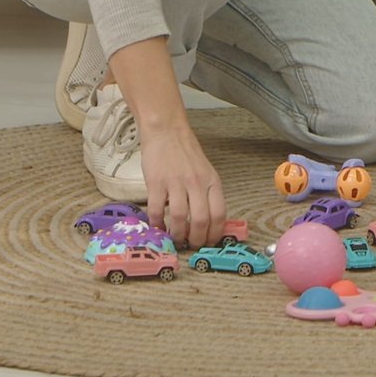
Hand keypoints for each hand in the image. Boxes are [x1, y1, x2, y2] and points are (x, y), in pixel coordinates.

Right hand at [139, 121, 225, 248]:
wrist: (166, 131)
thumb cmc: (186, 153)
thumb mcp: (206, 171)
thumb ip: (208, 193)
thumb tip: (210, 222)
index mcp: (212, 182)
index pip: (219, 214)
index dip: (215, 234)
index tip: (209, 242)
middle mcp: (196, 183)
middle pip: (201, 220)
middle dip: (197, 239)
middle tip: (191, 244)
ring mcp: (176, 183)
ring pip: (180, 218)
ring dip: (178, 235)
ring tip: (176, 239)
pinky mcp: (156, 183)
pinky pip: (157, 210)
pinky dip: (158, 223)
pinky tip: (158, 227)